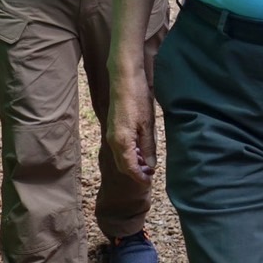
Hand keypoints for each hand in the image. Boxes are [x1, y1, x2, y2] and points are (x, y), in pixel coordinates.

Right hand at [106, 67, 156, 185]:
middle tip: (150, 174)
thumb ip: (148, 146)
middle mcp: (113, 140)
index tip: (149, 182)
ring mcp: (111, 134)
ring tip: (148, 163)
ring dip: (133, 162)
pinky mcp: (113, 128)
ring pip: (121, 156)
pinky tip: (140, 149)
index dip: (139, 177)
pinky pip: (120, 147)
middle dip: (136, 172)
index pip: (129, 168)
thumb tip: (150, 165)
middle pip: (123, 164)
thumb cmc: (137, 100)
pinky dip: (130, 152)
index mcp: (121, 142)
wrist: (124, 80)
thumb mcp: (147, 125)